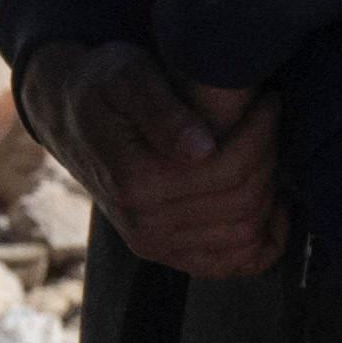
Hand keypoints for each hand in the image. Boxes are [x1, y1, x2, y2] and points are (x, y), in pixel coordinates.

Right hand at [27, 40, 286, 281]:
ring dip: (268, 193)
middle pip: (242, 203)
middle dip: (267, 158)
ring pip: (245, 235)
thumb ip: (161, 110)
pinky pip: (232, 265)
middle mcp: (143, 225)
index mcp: (136, 181)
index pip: (230, 169)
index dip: (260, 133)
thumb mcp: (127, 77)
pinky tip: (272, 208)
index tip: (266, 102)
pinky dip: (264, 242)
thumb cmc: (104, 87)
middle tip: (266, 123)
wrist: (69, 116)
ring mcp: (154, 246)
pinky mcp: (165, 255)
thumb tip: (201, 148)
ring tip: (263, 153)